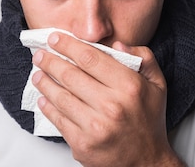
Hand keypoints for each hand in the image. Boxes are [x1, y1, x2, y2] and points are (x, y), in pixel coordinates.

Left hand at [31, 32, 184, 166]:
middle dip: (50, 61)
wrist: (146, 162)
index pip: (90, 58)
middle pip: (70, 75)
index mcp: (129, 87)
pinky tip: (43, 98)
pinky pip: (58, 119)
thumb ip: (143, 57)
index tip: (55, 38)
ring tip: (37, 74)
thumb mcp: (157, 85)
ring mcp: (95, 126)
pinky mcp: (82, 144)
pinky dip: (47, 106)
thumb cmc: (148, 121)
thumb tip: (117, 43)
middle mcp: (112, 106)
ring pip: (60, 97)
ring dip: (44, 82)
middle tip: (39, 55)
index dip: (68, 45)